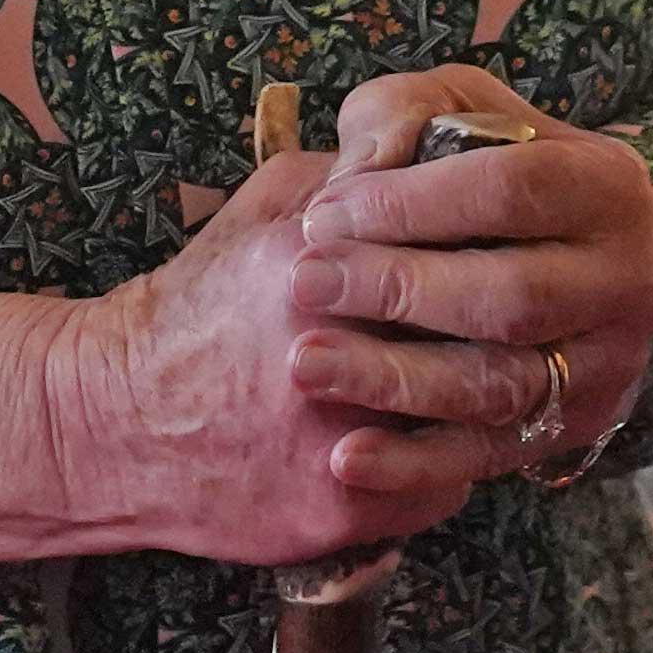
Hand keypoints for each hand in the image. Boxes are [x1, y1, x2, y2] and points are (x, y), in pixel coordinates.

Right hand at [0, 154, 513, 571]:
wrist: (116, 419)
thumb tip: (437, 142)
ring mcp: (338, 441)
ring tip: (497, 376)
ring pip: (476, 423)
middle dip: (514, 332)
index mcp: (319, 267)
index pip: (458, 253)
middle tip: (536, 319)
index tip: (520, 250)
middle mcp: (332, 355)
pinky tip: (438, 437)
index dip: (499, 254)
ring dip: (496, 400)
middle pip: (481, 342)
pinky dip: (452, 464)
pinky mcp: (337, 509)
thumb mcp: (263, 208)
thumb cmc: (199, 304)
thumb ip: (351, 172)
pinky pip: (443, 488)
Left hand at [282, 67, 652, 476]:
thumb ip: (405, 112)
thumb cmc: (487, 165)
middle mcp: (626, 279)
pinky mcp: (574, 428)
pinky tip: (346, 457)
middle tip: (305, 283)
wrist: (568, 250)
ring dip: (396, 380)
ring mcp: (608, 364)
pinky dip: (416, 464)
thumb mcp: (457, 111)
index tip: (324, 215)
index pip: (510, 189)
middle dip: (397, 291)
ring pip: (502, 384)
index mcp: (606, 185)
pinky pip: (491, 456)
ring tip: (306, 362)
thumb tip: (365, 170)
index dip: (411, 204)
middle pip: (509, 295)